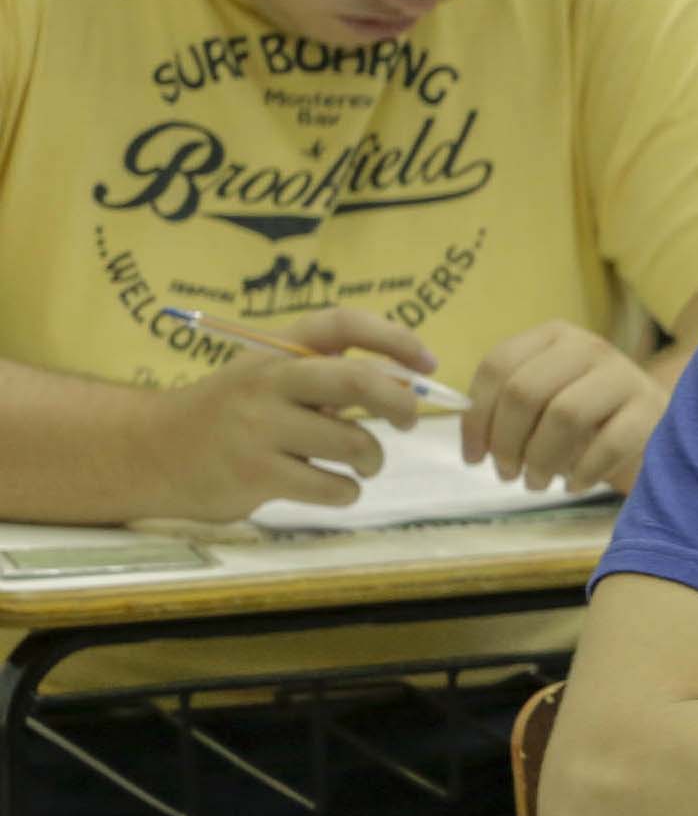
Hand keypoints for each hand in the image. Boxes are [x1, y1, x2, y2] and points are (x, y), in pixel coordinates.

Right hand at [147, 308, 432, 521]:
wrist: (150, 452)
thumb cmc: (227, 413)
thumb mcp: (266, 375)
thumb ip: (323, 374)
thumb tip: (406, 384)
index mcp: (276, 350)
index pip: (343, 324)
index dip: (394, 338)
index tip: (429, 362)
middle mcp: (268, 382)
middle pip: (357, 382)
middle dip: (400, 402)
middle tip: (410, 420)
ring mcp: (259, 429)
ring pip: (353, 443)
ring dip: (373, 458)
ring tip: (364, 462)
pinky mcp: (255, 474)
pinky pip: (331, 485)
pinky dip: (347, 491)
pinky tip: (335, 487)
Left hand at [463, 321, 664, 494]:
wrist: (657, 424)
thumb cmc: (587, 418)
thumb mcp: (544, 402)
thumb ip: (507, 410)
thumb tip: (475, 445)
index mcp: (554, 336)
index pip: (498, 365)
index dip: (476, 416)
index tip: (473, 457)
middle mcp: (589, 346)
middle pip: (526, 390)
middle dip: (506, 441)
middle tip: (507, 474)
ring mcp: (624, 373)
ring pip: (565, 415)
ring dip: (541, 459)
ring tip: (535, 483)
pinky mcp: (652, 408)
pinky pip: (609, 442)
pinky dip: (584, 471)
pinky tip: (575, 485)